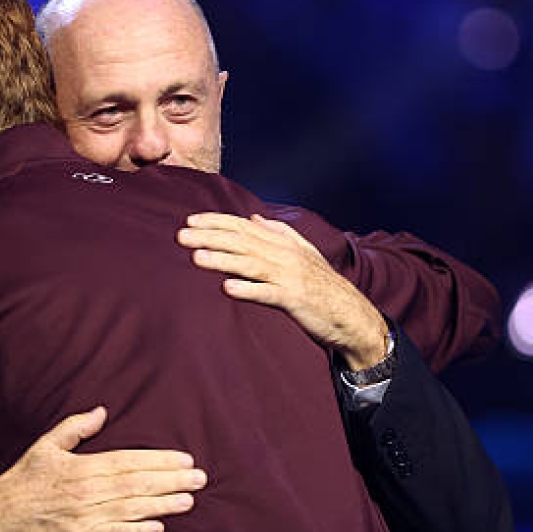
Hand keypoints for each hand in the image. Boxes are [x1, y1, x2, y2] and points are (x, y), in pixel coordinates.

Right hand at [0, 406, 206, 531]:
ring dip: (163, 504)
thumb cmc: (24, 479)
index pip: (129, 460)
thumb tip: (102, 411)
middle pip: (136, 483)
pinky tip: (158, 529)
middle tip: (200, 478)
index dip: (159, 459)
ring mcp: (85, 516)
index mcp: (82, 466)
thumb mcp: (46, 445)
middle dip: (171, 480)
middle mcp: (87, 490)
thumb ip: (75, 428)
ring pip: (131, 508)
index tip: (184, 458)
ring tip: (189, 500)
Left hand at [177, 212, 387, 370]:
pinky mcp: (294, 299)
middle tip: (181, 236)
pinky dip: (248, 290)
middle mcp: (285, 255)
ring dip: (222, 261)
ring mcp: (290, 277)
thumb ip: (278, 233)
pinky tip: (227, 288)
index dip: (217, 222)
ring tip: (196, 258)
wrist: (351, 314)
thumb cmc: (323, 285)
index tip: (191, 220)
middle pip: (242, 242)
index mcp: (284, 243)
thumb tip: (254, 217)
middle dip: (210, 237)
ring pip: (250, 265)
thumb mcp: (303, 252)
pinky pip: (267, 293)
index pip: (245, 227)